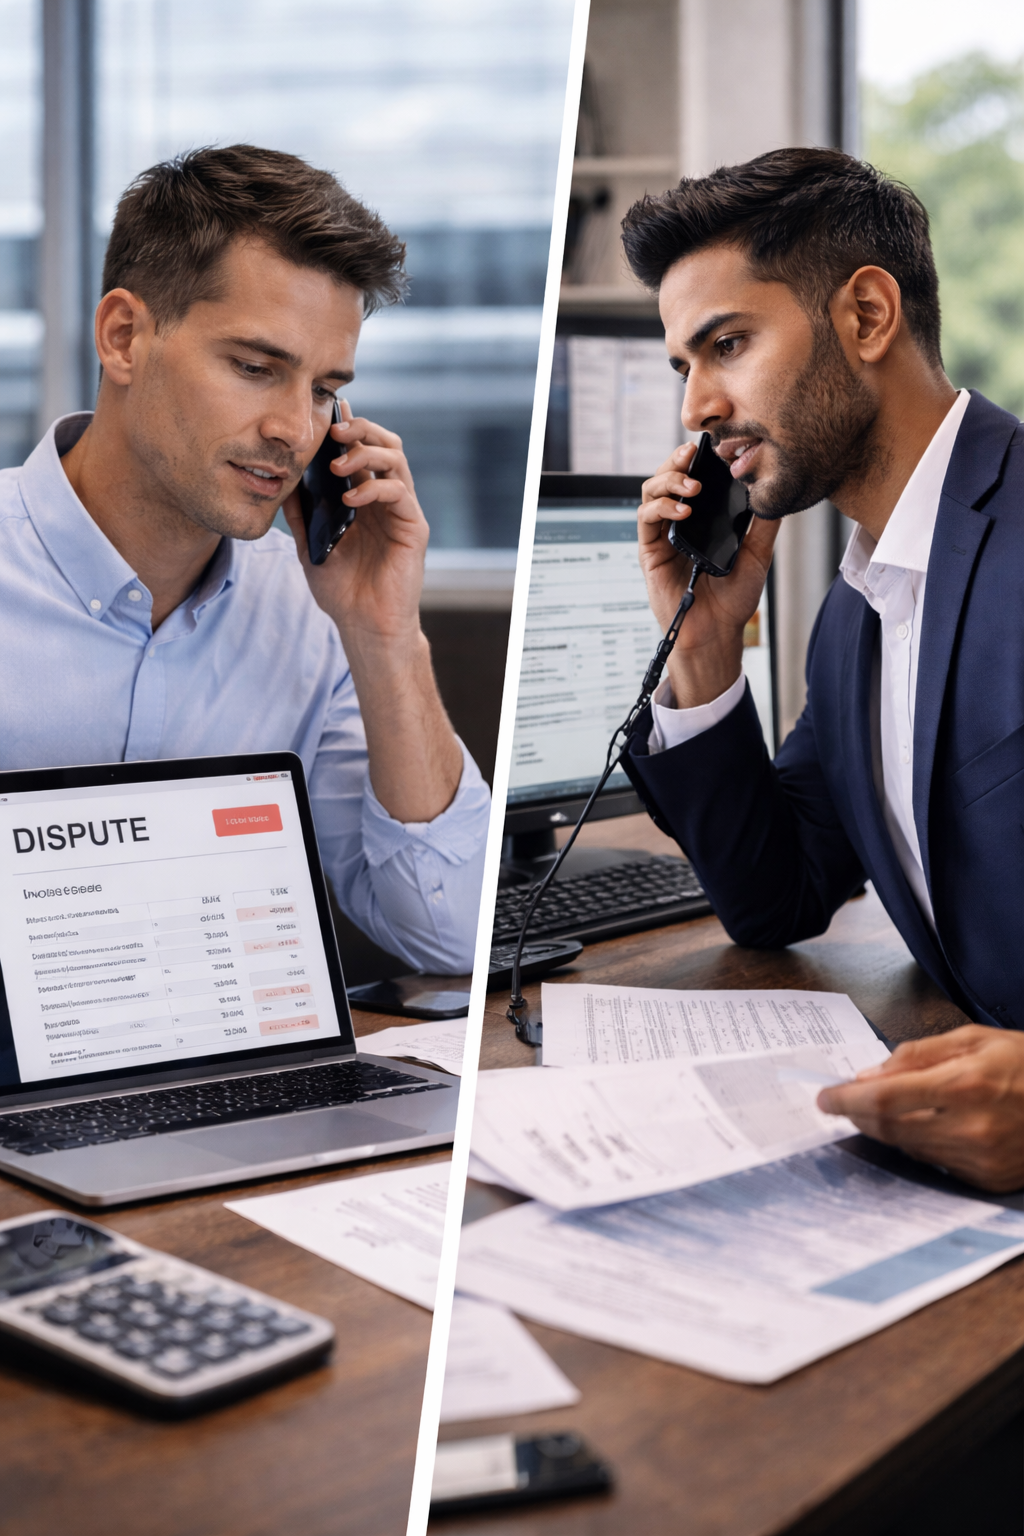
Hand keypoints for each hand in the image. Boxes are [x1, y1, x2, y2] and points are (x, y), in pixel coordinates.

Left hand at [282, 398, 426, 651]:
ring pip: (396, 459)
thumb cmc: (341, 591)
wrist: (364, 627)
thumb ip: (300, 515)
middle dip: (360, 429)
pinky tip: (351, 500)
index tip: (327, 414)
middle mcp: (386, 499)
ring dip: (366, 453)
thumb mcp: (310, 546)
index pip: (360, 450)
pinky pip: (399, 492)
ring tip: (338, 466)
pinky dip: (374, 487)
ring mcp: (402, 512)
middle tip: (334, 431)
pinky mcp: (414, 528)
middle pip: (384, 443)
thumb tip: (282, 481)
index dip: (348, 428)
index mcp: (364, 499)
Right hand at [639, 441, 779, 708]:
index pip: (694, 476)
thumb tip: (774, 488)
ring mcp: (663, 535)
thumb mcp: (758, 554)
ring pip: (651, 491)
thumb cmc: (734, 599)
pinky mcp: (650, 550)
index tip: (713, 446)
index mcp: (703, 518)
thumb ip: (764, 523)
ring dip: (668, 480)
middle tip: (693, 454)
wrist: (716, 632)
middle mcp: (680, 522)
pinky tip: (682, 511)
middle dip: (677, 460)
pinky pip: (646, 518)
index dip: (698, 458)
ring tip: (692, 485)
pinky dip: (661, 508)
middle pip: (668, 476)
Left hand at [817, 1026, 1023, 1191]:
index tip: (825, 1096)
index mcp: (966, 1085)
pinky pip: (933, 1163)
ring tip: (872, 1109)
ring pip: (907, 1148)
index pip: (886, 1097)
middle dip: (858, 1114)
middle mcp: (971, 1128)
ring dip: (882, 1129)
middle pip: (890, 1127)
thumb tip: (871, 1073)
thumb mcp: (974, 1039)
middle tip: (840, 1101)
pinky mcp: (986, 1180)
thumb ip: (918, 1055)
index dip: (847, 1099)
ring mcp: (980, 1160)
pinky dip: (914, 1144)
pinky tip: (912, 1126)